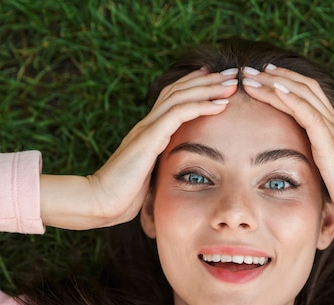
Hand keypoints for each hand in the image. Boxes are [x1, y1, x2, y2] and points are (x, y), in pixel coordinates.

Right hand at [41, 68, 238, 229]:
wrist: (100, 203)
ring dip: (208, 88)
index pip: (172, 98)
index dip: (194, 85)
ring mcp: (146, 129)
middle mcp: (147, 125)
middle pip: (179, 90)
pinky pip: (178, 114)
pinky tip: (220, 104)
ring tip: (232, 83)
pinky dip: (201, 106)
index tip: (217, 79)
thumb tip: (182, 175)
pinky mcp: (148, 138)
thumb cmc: (124, 197)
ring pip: (180, 96)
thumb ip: (163, 167)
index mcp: (147, 132)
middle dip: (208, 80)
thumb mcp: (150, 177)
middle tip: (232, 73)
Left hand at [241, 65, 333, 243]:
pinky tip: (273, 90)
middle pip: (305, 87)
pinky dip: (290, 99)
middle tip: (251, 70)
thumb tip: (300, 166)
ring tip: (251, 76)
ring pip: (303, 94)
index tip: (264, 77)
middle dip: (276, 76)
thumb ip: (318, 162)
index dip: (287, 83)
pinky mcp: (330, 144)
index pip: (309, 96)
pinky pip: (308, 113)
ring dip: (275, 83)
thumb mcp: (329, 174)